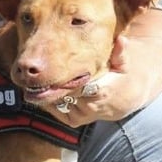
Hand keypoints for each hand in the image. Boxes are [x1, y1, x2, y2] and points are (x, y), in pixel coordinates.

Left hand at [44, 8, 161, 126]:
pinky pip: (55, 110)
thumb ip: (120, 53)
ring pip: (57, 102)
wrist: (124, 99)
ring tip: (38, 81)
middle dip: (51, 84)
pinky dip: (49, 101)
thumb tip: (122, 40)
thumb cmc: (121, 76)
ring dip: (48, 92)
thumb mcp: (124, 63)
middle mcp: (88, 107)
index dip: (61, 77)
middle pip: (62, 93)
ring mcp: (81, 116)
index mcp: (99, 91)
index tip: (51, 68)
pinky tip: (44, 90)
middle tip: (37, 74)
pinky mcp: (74, 121)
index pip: (73, 85)